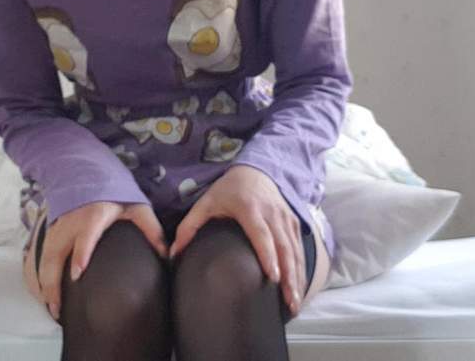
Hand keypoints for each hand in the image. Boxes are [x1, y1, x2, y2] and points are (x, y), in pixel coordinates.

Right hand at [39, 201, 168, 320]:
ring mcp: (57, 227)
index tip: (77, 274)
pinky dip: (38, 276)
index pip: (86, 236)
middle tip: (58, 307)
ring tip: (51, 307)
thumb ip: (150, 227)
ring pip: (44, 258)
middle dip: (54, 281)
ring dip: (44, 283)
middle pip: (56, 253)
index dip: (81, 253)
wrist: (88, 175)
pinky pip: (38, 256)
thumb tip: (166, 254)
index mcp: (94, 215)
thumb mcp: (136, 206)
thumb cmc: (114, 194)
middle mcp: (71, 223)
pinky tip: (43, 294)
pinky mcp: (49, 232)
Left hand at [168, 164, 305, 315]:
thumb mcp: (206, 203)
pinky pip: (299, 249)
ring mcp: (286, 219)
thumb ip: (189, 226)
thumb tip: (172, 253)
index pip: (262, 235)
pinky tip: (298, 289)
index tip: (273, 277)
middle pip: (284, 248)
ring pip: (295, 251)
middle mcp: (272, 214)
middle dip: (288, 276)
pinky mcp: (293, 223)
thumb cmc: (228, 190)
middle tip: (288, 302)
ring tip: (295, 303)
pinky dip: (301, 270)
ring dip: (297, 277)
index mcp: (250, 208)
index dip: (268, 255)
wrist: (255, 170)